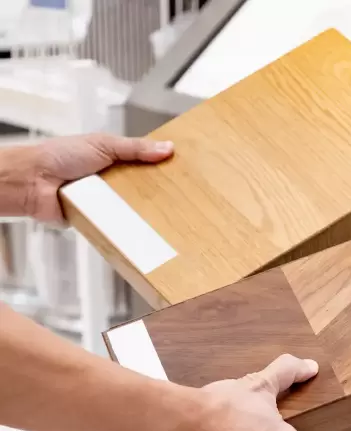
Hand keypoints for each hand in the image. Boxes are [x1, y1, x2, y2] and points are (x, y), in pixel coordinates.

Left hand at [0, 133, 172, 221]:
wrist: (32, 181)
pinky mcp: (97, 220)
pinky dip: (127, 226)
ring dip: (143, 212)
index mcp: (113, 159)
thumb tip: (167, 148)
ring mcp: (104, 201)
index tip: (182, 173)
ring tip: (167, 217)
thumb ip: (135, 148)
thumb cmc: (60, 156)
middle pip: (142, 188)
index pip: (144, 164)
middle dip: (157, 193)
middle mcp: (110, 181)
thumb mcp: (103, 144)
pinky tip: (144, 230)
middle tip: (180, 198)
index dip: (161, 168)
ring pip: (132, 208)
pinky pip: (117, 224)